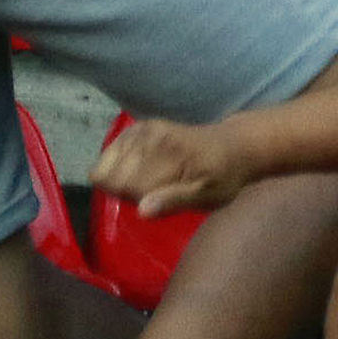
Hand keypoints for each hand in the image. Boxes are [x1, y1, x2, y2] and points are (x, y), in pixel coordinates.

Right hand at [93, 116, 250, 217]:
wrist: (232, 146)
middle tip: (156, 191)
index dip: (135, 200)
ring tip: (150, 180)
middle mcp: (148, 136)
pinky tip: (142, 169)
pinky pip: (108, 154)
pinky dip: (119, 166)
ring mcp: (140, 129)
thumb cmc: (222, 177)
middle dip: (127, 191)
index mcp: (166, 152)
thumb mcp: (207, 197)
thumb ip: (174, 202)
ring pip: (104, 167)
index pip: (123, 186)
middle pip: (110, 177)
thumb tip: (142, 211)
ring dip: (122, 179)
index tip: (157, 200)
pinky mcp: (135, 127)